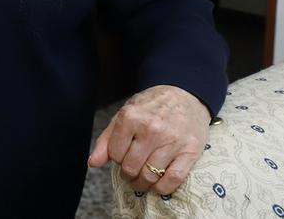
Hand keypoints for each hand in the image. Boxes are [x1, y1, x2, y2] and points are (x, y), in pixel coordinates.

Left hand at [88, 85, 209, 195]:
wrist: (185, 95)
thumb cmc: (150, 107)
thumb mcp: (124, 115)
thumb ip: (107, 139)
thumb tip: (93, 163)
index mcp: (131, 117)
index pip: (115, 154)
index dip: (116, 159)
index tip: (122, 157)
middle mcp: (151, 129)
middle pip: (131, 167)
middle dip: (128, 175)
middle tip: (131, 173)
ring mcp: (171, 141)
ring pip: (150, 175)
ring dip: (143, 183)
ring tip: (142, 180)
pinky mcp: (190, 151)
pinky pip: (173, 179)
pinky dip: (162, 188)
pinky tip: (158, 186)